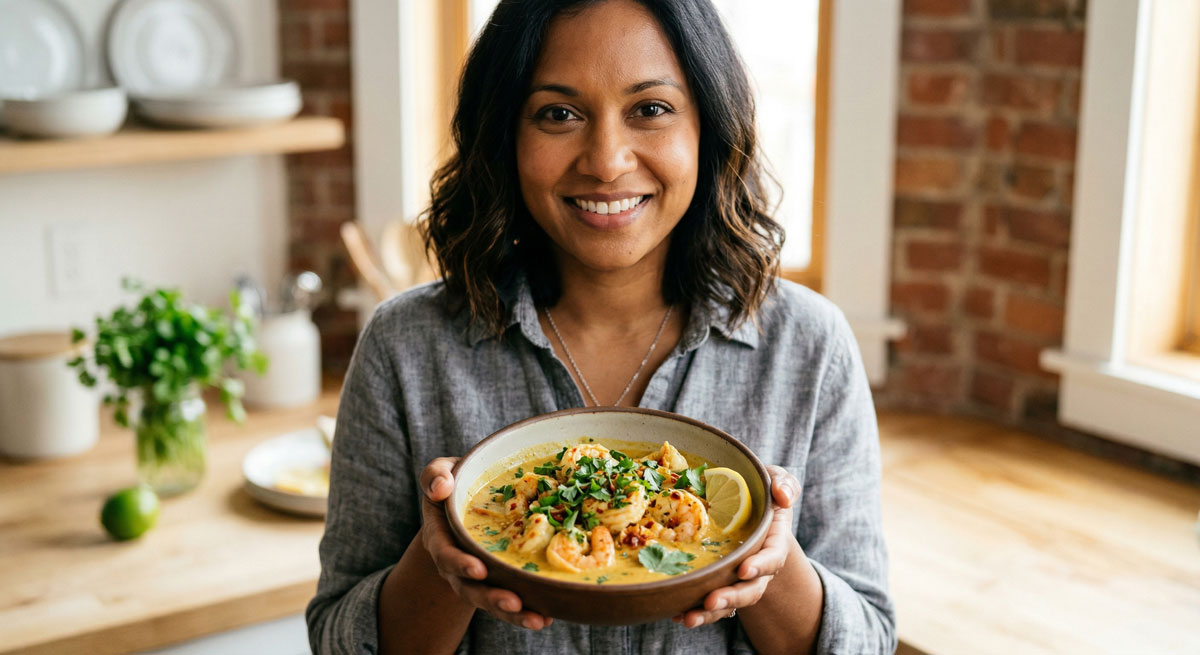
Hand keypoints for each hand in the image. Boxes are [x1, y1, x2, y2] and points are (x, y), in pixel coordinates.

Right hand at [419, 457, 553, 630]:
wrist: (467, 501)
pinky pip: (511, 600)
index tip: (479, 570)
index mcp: (441, 537)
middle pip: (470, 588)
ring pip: (492, 601)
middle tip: (513, 603)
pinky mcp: (499, 581)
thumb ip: (436, 476)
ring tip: (537, 620)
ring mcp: (478, 576)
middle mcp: (457, 563)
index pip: (446, 554)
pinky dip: (527, 611)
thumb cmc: (457, 483)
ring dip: (513, 614)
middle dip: (492, 598)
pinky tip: (548, 617)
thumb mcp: (442, 472)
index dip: (460, 564)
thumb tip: (440, 489)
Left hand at [673, 465, 801, 627]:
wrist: (744, 506)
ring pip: (728, 603)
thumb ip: (784, 484)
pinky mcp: (717, 583)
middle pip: (750, 589)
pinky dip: (693, 610)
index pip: (772, 558)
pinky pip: (708, 603)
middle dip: (731, 597)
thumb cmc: (760, 491)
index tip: (744, 569)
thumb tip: (784, 498)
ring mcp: (736, 578)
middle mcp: (757, 567)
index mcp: (773, 543)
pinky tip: (674, 614)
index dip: (761, 566)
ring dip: (709, 614)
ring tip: (687, 618)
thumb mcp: (775, 480)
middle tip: (710, 601)